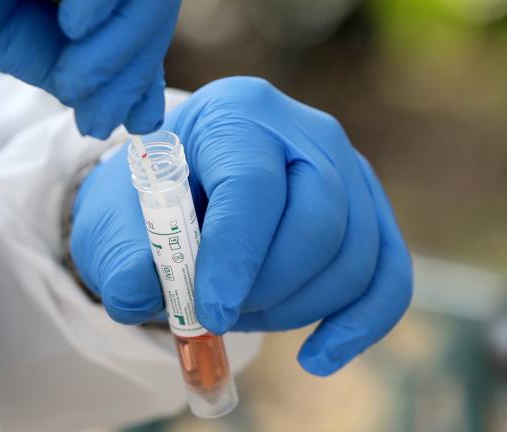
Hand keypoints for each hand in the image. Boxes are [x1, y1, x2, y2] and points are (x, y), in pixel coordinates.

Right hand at [0, 0, 179, 138]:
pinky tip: (71, 22)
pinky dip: (105, 3)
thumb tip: (102, 106)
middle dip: (133, 70)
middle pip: (145, 13)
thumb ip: (50, 63)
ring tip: (76, 70)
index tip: (137, 121)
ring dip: (123, 44)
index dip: (137, 74)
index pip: (123, 31)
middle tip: (102, 113)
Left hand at [70, 77, 411, 375]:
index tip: (208, 312)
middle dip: (267, 288)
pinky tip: (316, 357)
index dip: (235, 255)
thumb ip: (123, 260)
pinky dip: (358, 325)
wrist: (187, 192)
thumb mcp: (117, 222)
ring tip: (240, 315)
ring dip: (295, 309)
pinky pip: (388, 277)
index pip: (253, 185)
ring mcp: (349, 170)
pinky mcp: (370, 212)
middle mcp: (306, 132)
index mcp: (236, 115)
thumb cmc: (153, 201)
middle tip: (220, 315)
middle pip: (319, 222)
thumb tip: (140, 296)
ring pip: (354, 258)